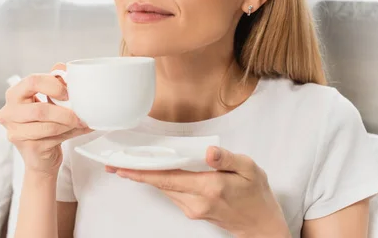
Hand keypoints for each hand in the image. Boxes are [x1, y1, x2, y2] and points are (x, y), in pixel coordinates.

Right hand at [0, 63, 92, 175]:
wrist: (41, 158)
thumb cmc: (45, 125)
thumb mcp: (50, 101)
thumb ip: (55, 83)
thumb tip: (63, 67)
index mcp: (14, 94)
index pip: (32, 81)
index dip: (54, 85)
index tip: (69, 92)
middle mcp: (8, 112)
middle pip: (39, 109)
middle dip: (64, 110)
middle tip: (78, 112)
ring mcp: (14, 132)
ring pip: (47, 124)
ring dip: (68, 123)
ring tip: (80, 121)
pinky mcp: (26, 147)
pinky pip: (51, 137)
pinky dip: (68, 132)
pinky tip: (76, 129)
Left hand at [107, 146, 289, 237]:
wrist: (262, 226)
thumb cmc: (257, 196)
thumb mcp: (250, 169)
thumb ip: (227, 158)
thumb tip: (209, 152)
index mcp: (209, 188)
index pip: (167, 178)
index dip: (142, 172)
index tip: (122, 167)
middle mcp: (196, 202)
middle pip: (160, 184)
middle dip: (138, 173)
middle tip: (116, 163)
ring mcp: (194, 209)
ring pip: (165, 189)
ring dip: (149, 177)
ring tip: (132, 164)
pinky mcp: (194, 212)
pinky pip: (173, 193)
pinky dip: (163, 182)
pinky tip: (159, 172)